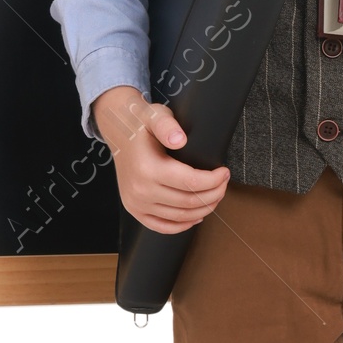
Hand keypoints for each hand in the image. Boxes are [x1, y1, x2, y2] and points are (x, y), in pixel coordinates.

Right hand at [91, 85, 229, 234]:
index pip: (191, 182)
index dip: (214, 180)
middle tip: (223, 183)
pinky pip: (162, 227)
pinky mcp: (135, 210)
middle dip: (214, 194)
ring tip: (214, 195)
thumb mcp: (154, 115)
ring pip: (180, 217)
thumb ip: (167, 125)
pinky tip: (195, 216)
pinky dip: (182, 225)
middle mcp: (140, 190)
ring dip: (203, 209)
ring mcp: (136, 203)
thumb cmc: (140, 124)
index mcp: (147, 168)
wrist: (118, 133)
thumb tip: (179, 140)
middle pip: (189, 202)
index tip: (224, 172)